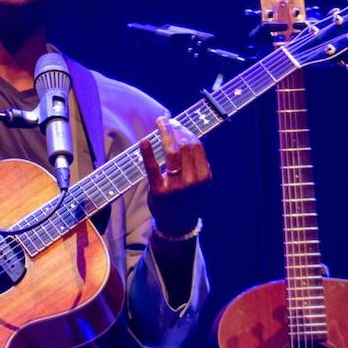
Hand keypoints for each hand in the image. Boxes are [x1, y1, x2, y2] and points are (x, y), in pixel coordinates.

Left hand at [140, 116, 210, 237]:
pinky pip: (153, 168)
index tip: (178, 124)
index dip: (186, 131)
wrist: (178, 226)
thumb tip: (186, 135)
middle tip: (167, 121)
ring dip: (166, 133)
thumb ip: (195, 163)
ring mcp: (176, 186)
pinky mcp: (159, 191)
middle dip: (176, 129)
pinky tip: (144, 142)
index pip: (196, 146)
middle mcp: (192, 180)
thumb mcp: (198, 182)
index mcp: (204, 176)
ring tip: (161, 123)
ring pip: (172, 152)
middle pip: (185, 145)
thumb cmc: (187, 199)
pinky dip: (148, 153)